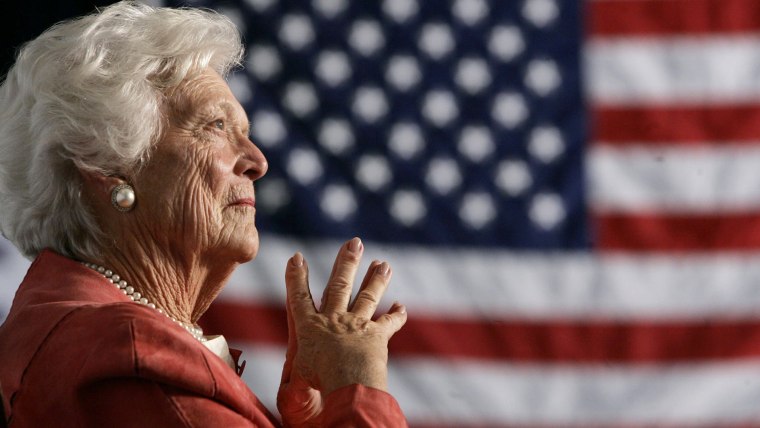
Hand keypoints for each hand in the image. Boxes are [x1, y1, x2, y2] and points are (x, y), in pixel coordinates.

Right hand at [276, 237, 406, 426]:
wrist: (348, 384)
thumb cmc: (318, 386)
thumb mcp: (296, 383)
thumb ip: (292, 381)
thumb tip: (284, 392)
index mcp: (309, 328)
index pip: (299, 298)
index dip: (296, 277)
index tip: (297, 257)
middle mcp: (332, 321)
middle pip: (338, 285)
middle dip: (347, 262)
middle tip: (355, 242)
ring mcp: (356, 325)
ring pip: (367, 296)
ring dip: (376, 279)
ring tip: (383, 263)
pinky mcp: (376, 336)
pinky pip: (389, 324)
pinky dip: (397, 316)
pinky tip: (401, 307)